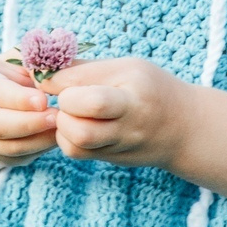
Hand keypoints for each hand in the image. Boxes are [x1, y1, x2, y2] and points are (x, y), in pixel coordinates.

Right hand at [0, 55, 57, 170]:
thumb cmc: (12, 74)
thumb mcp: (20, 60)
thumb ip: (36, 64)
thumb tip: (55, 76)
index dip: (19, 99)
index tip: (44, 100)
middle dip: (28, 123)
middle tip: (56, 118)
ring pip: (8, 147)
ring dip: (38, 140)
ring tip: (61, 128)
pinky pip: (17, 159)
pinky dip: (39, 150)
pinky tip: (55, 138)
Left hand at [48, 57, 190, 168]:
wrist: (183, 128)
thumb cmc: (151, 88)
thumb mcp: (127, 67)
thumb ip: (85, 69)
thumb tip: (42, 72)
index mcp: (135, 93)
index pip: (92, 97)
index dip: (61, 84)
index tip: (52, 76)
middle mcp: (129, 123)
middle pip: (82, 129)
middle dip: (63, 110)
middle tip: (66, 98)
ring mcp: (121, 145)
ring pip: (76, 144)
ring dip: (62, 126)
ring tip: (69, 111)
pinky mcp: (112, 158)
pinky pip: (78, 153)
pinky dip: (67, 138)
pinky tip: (75, 123)